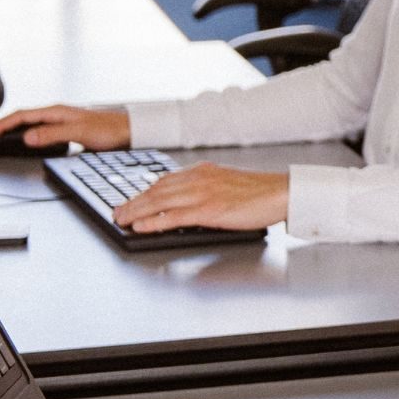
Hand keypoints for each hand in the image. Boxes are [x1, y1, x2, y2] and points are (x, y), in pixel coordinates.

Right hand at [0, 105, 130, 150]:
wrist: (128, 131)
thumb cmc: (109, 129)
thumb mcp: (80, 132)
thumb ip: (53, 134)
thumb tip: (28, 137)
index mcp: (56, 112)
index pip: (22, 117)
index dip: (2, 125)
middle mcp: (56, 114)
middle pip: (21, 117)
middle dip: (0, 124)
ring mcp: (60, 120)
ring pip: (28, 122)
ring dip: (10, 127)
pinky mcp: (65, 128)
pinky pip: (37, 128)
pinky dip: (24, 132)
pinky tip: (22, 137)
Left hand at [111, 163, 288, 232]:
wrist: (281, 192)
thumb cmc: (260, 192)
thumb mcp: (227, 183)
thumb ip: (207, 188)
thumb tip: (190, 203)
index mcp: (203, 172)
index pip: (165, 181)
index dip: (145, 191)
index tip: (132, 199)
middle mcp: (199, 179)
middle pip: (156, 190)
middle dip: (133, 201)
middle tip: (118, 212)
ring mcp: (203, 194)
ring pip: (159, 201)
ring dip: (136, 211)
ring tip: (122, 219)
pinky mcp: (209, 210)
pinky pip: (174, 216)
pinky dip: (154, 221)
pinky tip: (141, 227)